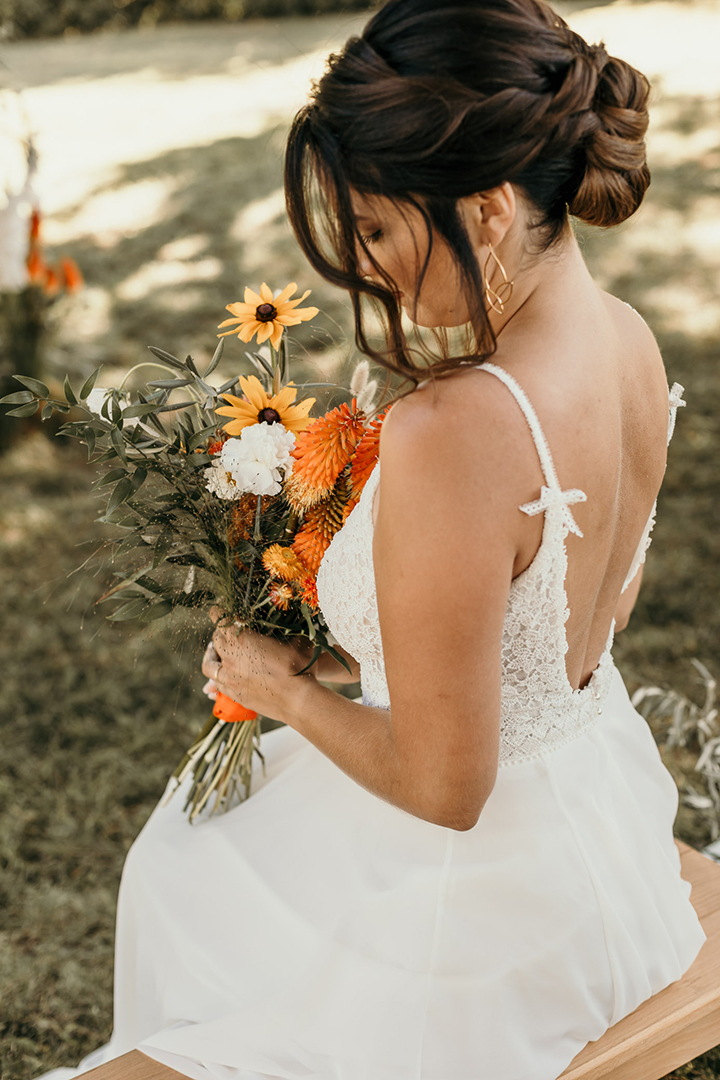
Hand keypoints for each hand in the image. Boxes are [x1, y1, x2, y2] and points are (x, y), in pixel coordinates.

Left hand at [200, 607, 316, 726]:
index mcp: (242, 639)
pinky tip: (226, 676)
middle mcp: (230, 657)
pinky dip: (217, 679)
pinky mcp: (234, 695)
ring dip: (212, 657)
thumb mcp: (296, 640)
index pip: (219, 619)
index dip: (218, 611)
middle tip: (227, 632)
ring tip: (218, 655)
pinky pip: (216, 685)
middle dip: (219, 634)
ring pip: (209, 665)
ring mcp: (229, 678)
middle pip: (215, 640)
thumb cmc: (299, 667)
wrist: (299, 700)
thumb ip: (288, 628)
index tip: (219, 609)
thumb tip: (292, 617)